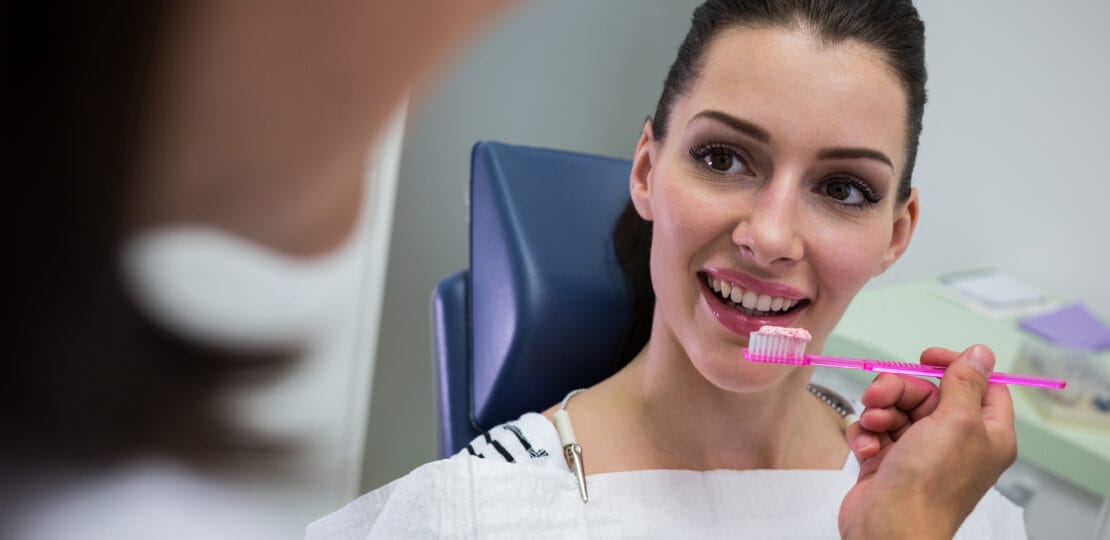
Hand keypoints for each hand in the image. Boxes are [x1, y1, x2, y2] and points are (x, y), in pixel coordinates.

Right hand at [838, 345, 1016, 538]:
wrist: (888, 528)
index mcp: (986, 433)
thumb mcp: (957, 422)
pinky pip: (874, 431)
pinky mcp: (888, 462)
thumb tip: (981, 352)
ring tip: (871, 428)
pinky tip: (864, 449)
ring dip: (878, 412)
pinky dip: (865, 435)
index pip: (981, 385)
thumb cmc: (929, 482)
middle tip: (877, 396)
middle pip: (928, 393)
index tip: (926, 358)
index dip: (954, 366)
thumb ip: (967, 382)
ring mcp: (920, 452)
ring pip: (896, 409)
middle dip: (898, 390)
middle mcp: (955, 441)